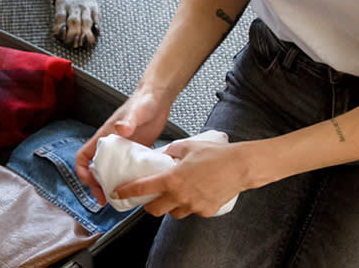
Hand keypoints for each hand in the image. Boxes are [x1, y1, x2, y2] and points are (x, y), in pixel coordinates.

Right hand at [74, 87, 171, 204]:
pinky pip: (128, 168)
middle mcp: (111, 144)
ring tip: (119, 198)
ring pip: (111, 170)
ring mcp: (124, 148)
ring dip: (112, 184)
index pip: (83, 156)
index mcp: (105, 136)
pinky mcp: (136, 149)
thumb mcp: (137, 112)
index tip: (89, 183)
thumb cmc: (145, 100)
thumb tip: (120, 129)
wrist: (158, 96)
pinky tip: (138, 187)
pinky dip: (128, 179)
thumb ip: (128, 120)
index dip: (82, 171)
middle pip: (96, 168)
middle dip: (97, 185)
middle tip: (105, 200)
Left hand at [113, 139, 247, 218]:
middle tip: (151, 196)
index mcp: (172, 178)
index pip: (142, 189)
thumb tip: (161, 155)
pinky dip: (189, 204)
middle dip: (149, 204)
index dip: (127, 192)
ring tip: (177, 191)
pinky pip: (191, 211)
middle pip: (154, 210)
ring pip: (173, 212)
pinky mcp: (205, 211)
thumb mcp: (187, 146)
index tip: (118, 193)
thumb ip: (169, 151)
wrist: (240, 166)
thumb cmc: (215, 154)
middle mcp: (180, 195)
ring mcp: (193, 205)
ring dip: (170, 204)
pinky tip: (195, 192)